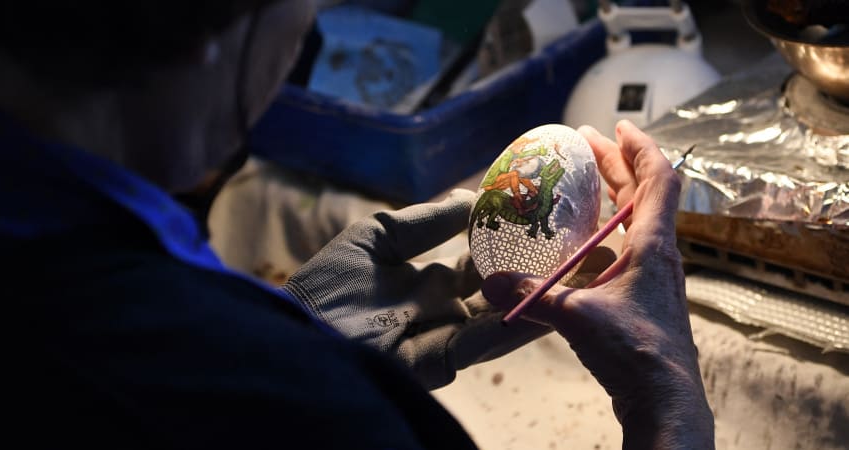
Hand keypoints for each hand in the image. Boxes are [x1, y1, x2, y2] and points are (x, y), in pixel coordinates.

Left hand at [281, 189, 605, 389]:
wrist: (299, 335)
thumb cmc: (328, 285)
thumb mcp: (375, 239)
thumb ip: (425, 222)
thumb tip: (471, 196)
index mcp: (426, 279)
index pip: (480, 259)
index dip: (512, 244)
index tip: (548, 223)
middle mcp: (442, 308)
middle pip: (500, 289)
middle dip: (537, 273)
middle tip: (581, 253)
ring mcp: (444, 337)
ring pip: (500, 317)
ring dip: (537, 300)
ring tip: (578, 280)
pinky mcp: (440, 363)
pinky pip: (482, 342)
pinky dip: (512, 327)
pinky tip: (543, 308)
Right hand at [481, 121, 713, 448]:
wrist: (664, 398)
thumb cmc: (634, 351)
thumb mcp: (575, 316)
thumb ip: (530, 295)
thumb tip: (488, 283)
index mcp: (652, 245)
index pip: (657, 178)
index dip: (639, 146)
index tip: (617, 125)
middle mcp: (659, 254)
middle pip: (643, 194)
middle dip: (615, 163)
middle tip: (585, 143)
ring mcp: (654, 277)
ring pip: (637, 222)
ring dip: (613, 198)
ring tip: (582, 186)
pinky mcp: (644, 298)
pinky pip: (627, 252)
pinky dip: (605, 237)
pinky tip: (578, 247)